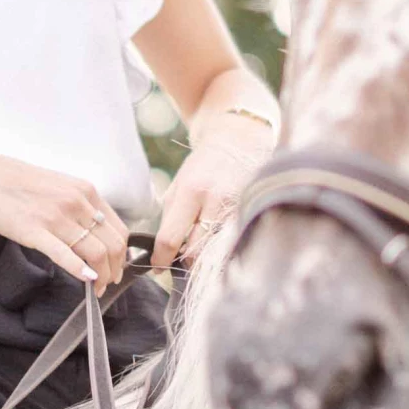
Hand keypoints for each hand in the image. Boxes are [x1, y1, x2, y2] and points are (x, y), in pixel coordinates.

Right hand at [0, 150, 129, 294]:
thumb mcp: (60, 186)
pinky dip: (81, 272)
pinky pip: (66, 256)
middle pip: (113, 244)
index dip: (122, 253)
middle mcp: (77, 203)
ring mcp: (57, 217)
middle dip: (115, 269)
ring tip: (97, 289)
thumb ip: (80, 205)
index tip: (116, 267)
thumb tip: (96, 232)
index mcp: (86, 191)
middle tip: (110, 283)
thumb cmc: (19, 183)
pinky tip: (87, 281)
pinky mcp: (36, 232)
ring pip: (95, 253)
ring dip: (102, 277)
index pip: (118, 228)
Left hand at [151, 108, 277, 271]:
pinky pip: (232, 243)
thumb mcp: (178, 186)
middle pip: (196, 252)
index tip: (157, 265)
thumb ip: (170, 218)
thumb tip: (163, 252)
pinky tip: (217, 242)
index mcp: (192, 191)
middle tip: (178, 262)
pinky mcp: (251, 213)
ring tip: (198, 250)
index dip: (161, 258)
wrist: (238, 144)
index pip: (171, 238)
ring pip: (215, 251)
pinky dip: (222, 249)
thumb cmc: (202, 167)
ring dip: (204, 257)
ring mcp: (237, 209)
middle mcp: (216, 201)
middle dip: (184, 262)